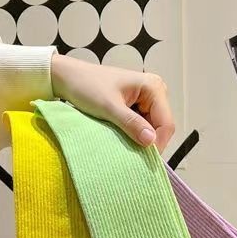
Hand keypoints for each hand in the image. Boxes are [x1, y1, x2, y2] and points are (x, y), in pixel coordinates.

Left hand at [50, 53, 174, 153]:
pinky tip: (122, 137)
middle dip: (149, 142)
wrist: (70, 78)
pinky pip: (143, 127)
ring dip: (140, 140)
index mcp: (153, 87)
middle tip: (132, 154)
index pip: (166, 123)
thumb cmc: (87, 86)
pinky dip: (134, 135)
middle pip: (161, 127)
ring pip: (152, 130)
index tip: (142, 159)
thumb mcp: (109, 107)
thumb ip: (131, 124)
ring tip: (124, 144)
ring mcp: (147, 100)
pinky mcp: (138, 107)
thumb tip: (151, 141)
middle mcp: (155, 92)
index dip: (157, 143)